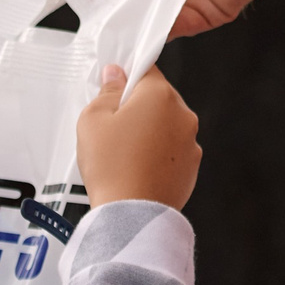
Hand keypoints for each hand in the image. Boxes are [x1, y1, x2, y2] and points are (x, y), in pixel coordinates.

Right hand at [74, 0, 284, 36]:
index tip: (71, 4)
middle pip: (122, 8)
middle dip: (105, 15)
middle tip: (86, 20)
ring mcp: (180, 0)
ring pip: (143, 22)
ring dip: (126, 25)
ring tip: (106, 23)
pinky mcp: (204, 13)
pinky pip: (171, 28)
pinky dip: (152, 30)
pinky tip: (135, 25)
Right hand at [76, 64, 201, 210]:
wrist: (132, 215)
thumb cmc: (113, 168)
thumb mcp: (93, 120)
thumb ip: (106, 91)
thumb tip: (115, 77)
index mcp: (159, 95)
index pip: (146, 69)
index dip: (126, 76)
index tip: (114, 86)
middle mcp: (182, 115)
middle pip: (157, 98)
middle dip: (136, 107)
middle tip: (113, 127)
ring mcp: (190, 142)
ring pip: (166, 125)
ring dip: (149, 131)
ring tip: (124, 152)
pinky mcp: (192, 166)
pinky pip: (172, 150)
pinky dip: (158, 154)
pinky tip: (137, 167)